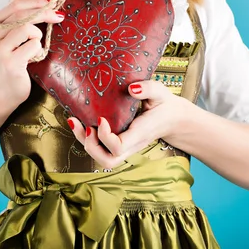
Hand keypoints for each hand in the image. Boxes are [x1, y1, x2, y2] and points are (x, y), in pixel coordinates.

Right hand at [0, 0, 64, 105]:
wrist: (0, 92)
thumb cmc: (7, 62)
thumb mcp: (7, 35)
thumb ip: (14, 13)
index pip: (14, 6)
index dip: (34, 3)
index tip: (49, 3)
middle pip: (21, 15)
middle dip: (43, 13)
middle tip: (58, 16)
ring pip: (27, 28)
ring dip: (37, 35)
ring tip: (33, 45)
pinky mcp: (10, 63)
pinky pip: (33, 45)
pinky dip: (37, 49)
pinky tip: (31, 57)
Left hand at [68, 80, 192, 168]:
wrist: (172, 118)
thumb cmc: (164, 104)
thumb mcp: (160, 93)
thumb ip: (148, 89)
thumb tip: (131, 88)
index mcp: (140, 134)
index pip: (118, 147)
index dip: (104, 136)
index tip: (101, 118)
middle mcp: (131, 145)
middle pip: (107, 160)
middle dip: (90, 146)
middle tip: (86, 126)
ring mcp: (124, 147)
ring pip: (101, 158)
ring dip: (85, 144)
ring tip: (76, 123)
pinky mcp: (119, 144)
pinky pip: (100, 149)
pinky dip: (87, 139)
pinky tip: (80, 122)